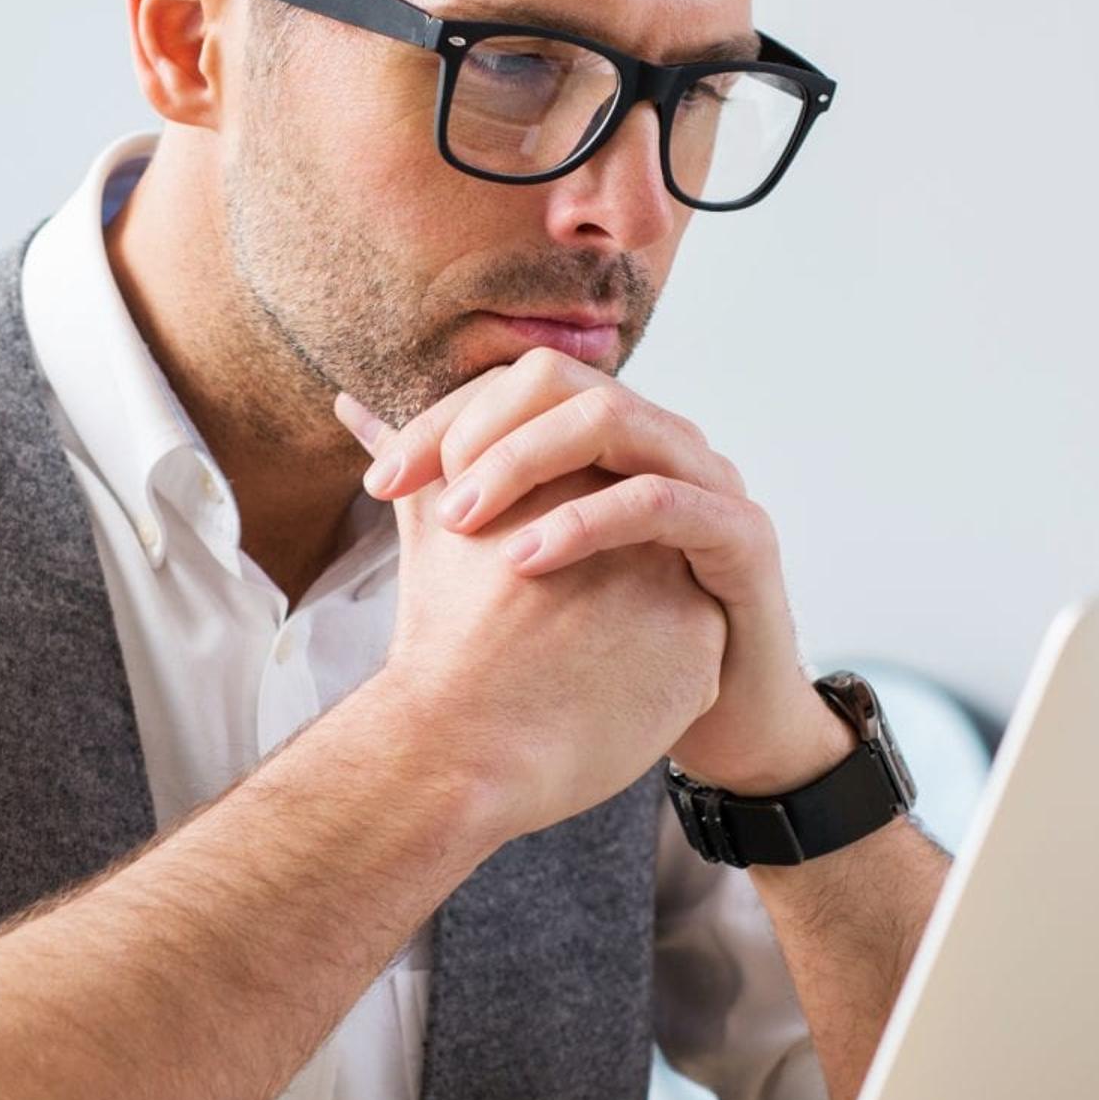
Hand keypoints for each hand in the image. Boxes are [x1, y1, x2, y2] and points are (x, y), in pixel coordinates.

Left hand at [338, 355, 848, 796]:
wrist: (722, 717)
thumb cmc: (616, 643)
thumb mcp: (525, 561)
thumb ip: (448, 486)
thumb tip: (357, 415)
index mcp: (611, 437)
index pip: (516, 385)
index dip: (440, 421)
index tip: (379, 480)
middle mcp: (660, 438)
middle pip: (559, 382)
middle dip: (477, 430)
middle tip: (415, 496)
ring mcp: (708, 477)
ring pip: (611, 420)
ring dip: (525, 461)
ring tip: (462, 522)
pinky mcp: (741, 534)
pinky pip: (660, 500)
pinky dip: (587, 519)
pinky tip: (524, 560)